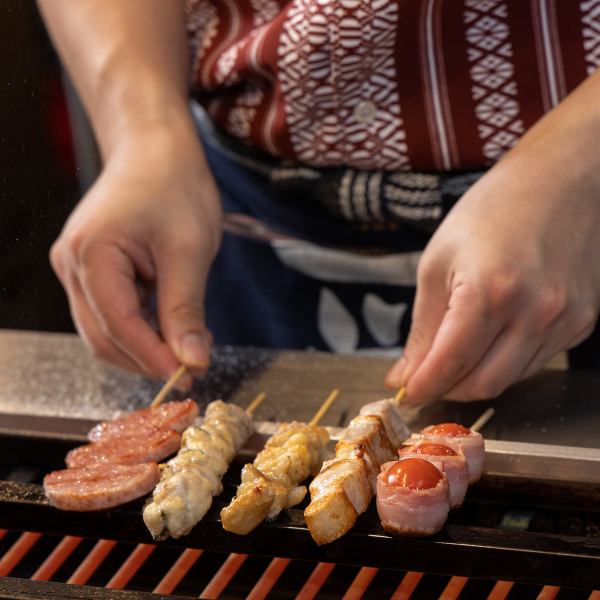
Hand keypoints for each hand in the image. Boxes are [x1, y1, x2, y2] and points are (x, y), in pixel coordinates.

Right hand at [51, 126, 221, 385]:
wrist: (155, 147)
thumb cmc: (174, 184)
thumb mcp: (189, 250)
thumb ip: (186, 309)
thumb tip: (192, 360)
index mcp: (91, 254)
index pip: (119, 326)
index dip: (154, 358)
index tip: (190, 376)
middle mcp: (71, 265)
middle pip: (104, 337)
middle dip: (148, 358)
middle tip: (193, 366)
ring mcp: (76, 268)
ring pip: (106, 331)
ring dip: (146, 346)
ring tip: (190, 342)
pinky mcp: (90, 270)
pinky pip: (111, 313)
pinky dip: (142, 328)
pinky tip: (173, 324)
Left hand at [385, 115, 599, 402]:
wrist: (561, 180)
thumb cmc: (491, 211)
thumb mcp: (438, 262)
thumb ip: (423, 328)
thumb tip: (405, 374)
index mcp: (490, 291)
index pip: (449, 364)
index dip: (422, 386)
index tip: (404, 392)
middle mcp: (535, 312)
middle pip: (482, 384)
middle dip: (446, 389)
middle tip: (425, 377)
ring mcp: (564, 320)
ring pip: (508, 379)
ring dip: (474, 378)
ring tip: (453, 355)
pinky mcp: (581, 323)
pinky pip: (533, 362)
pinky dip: (503, 363)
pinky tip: (488, 340)